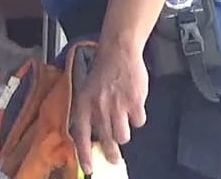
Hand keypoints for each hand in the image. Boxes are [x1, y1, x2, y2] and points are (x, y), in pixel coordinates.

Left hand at [70, 43, 148, 173]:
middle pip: (107, 141)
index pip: (81, 135)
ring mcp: (117, 105)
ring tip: (123, 120)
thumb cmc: (102, 73)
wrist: (118, 52)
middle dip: (111, 153)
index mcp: (83, 104)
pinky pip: (139, 122)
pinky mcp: (135, 102)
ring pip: (123, 136)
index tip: (90, 169)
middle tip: (114, 158)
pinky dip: (137, 117)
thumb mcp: (87, 91)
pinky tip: (133, 105)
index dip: (84, 154)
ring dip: (124, 132)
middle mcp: (99, 107)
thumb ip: (89, 113)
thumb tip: (94, 138)